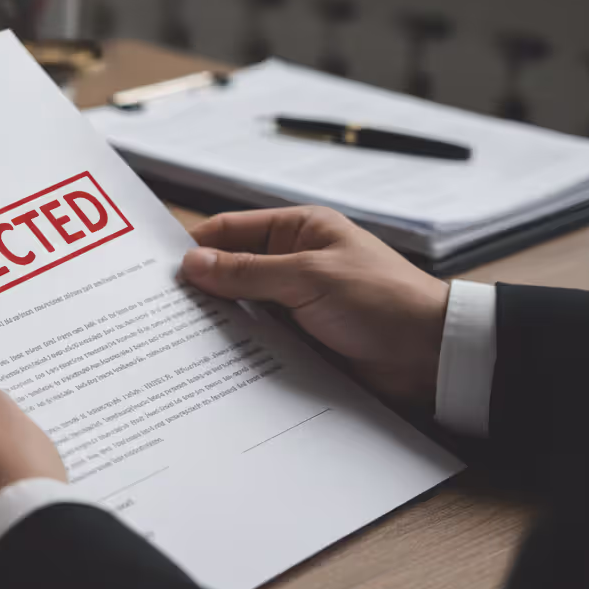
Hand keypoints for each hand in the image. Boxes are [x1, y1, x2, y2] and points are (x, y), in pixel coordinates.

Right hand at [180, 206, 448, 409]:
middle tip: (157, 307)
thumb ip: (247, 271)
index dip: (195, 247)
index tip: (157, 269)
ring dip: (216, 321)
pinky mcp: (300, 339)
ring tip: (174, 336)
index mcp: (299, 230)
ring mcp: (295, 302)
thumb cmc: (381, 301)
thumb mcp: (308, 277)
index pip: (230, 230)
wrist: (431, 356)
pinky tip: (209, 358)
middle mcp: (293, 262)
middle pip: (230, 270)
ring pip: (240, 307)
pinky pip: (257, 338)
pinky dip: (235, 346)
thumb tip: (192, 264)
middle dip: (199, 287)